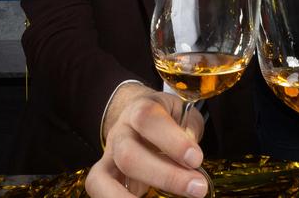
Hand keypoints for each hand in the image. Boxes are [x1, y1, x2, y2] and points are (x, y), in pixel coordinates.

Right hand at [85, 91, 207, 196]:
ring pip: (106, 178)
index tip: (196, 158)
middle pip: (128, 154)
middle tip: (197, 188)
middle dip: (165, 176)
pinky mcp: (103, 176)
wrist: (141, 116)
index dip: (172, 140)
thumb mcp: (184, 114)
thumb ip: (189, 131)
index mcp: (140, 109)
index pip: (147, 118)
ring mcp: (109, 156)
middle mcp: (120, 132)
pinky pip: (100, 191)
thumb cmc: (168, 118)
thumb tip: (191, 158)